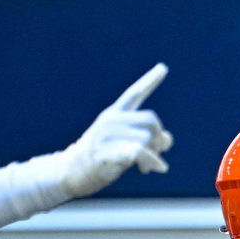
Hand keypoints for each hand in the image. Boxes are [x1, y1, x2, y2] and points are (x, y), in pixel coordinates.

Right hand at [51, 64, 172, 199]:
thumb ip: (148, 137)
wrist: (72, 170)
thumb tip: (167, 140)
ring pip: (146, 139)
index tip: (163, 67)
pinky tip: (147, 168)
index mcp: (115, 114)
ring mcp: (105, 136)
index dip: (150, 81)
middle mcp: (110, 121)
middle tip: (156, 153)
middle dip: (159, 138)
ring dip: (154, 157)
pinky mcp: (104, 154)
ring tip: (146, 168)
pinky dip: (147, 160)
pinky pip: (134, 152)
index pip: (134, 94)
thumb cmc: (103, 155)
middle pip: (151, 120)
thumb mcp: (126, 142)